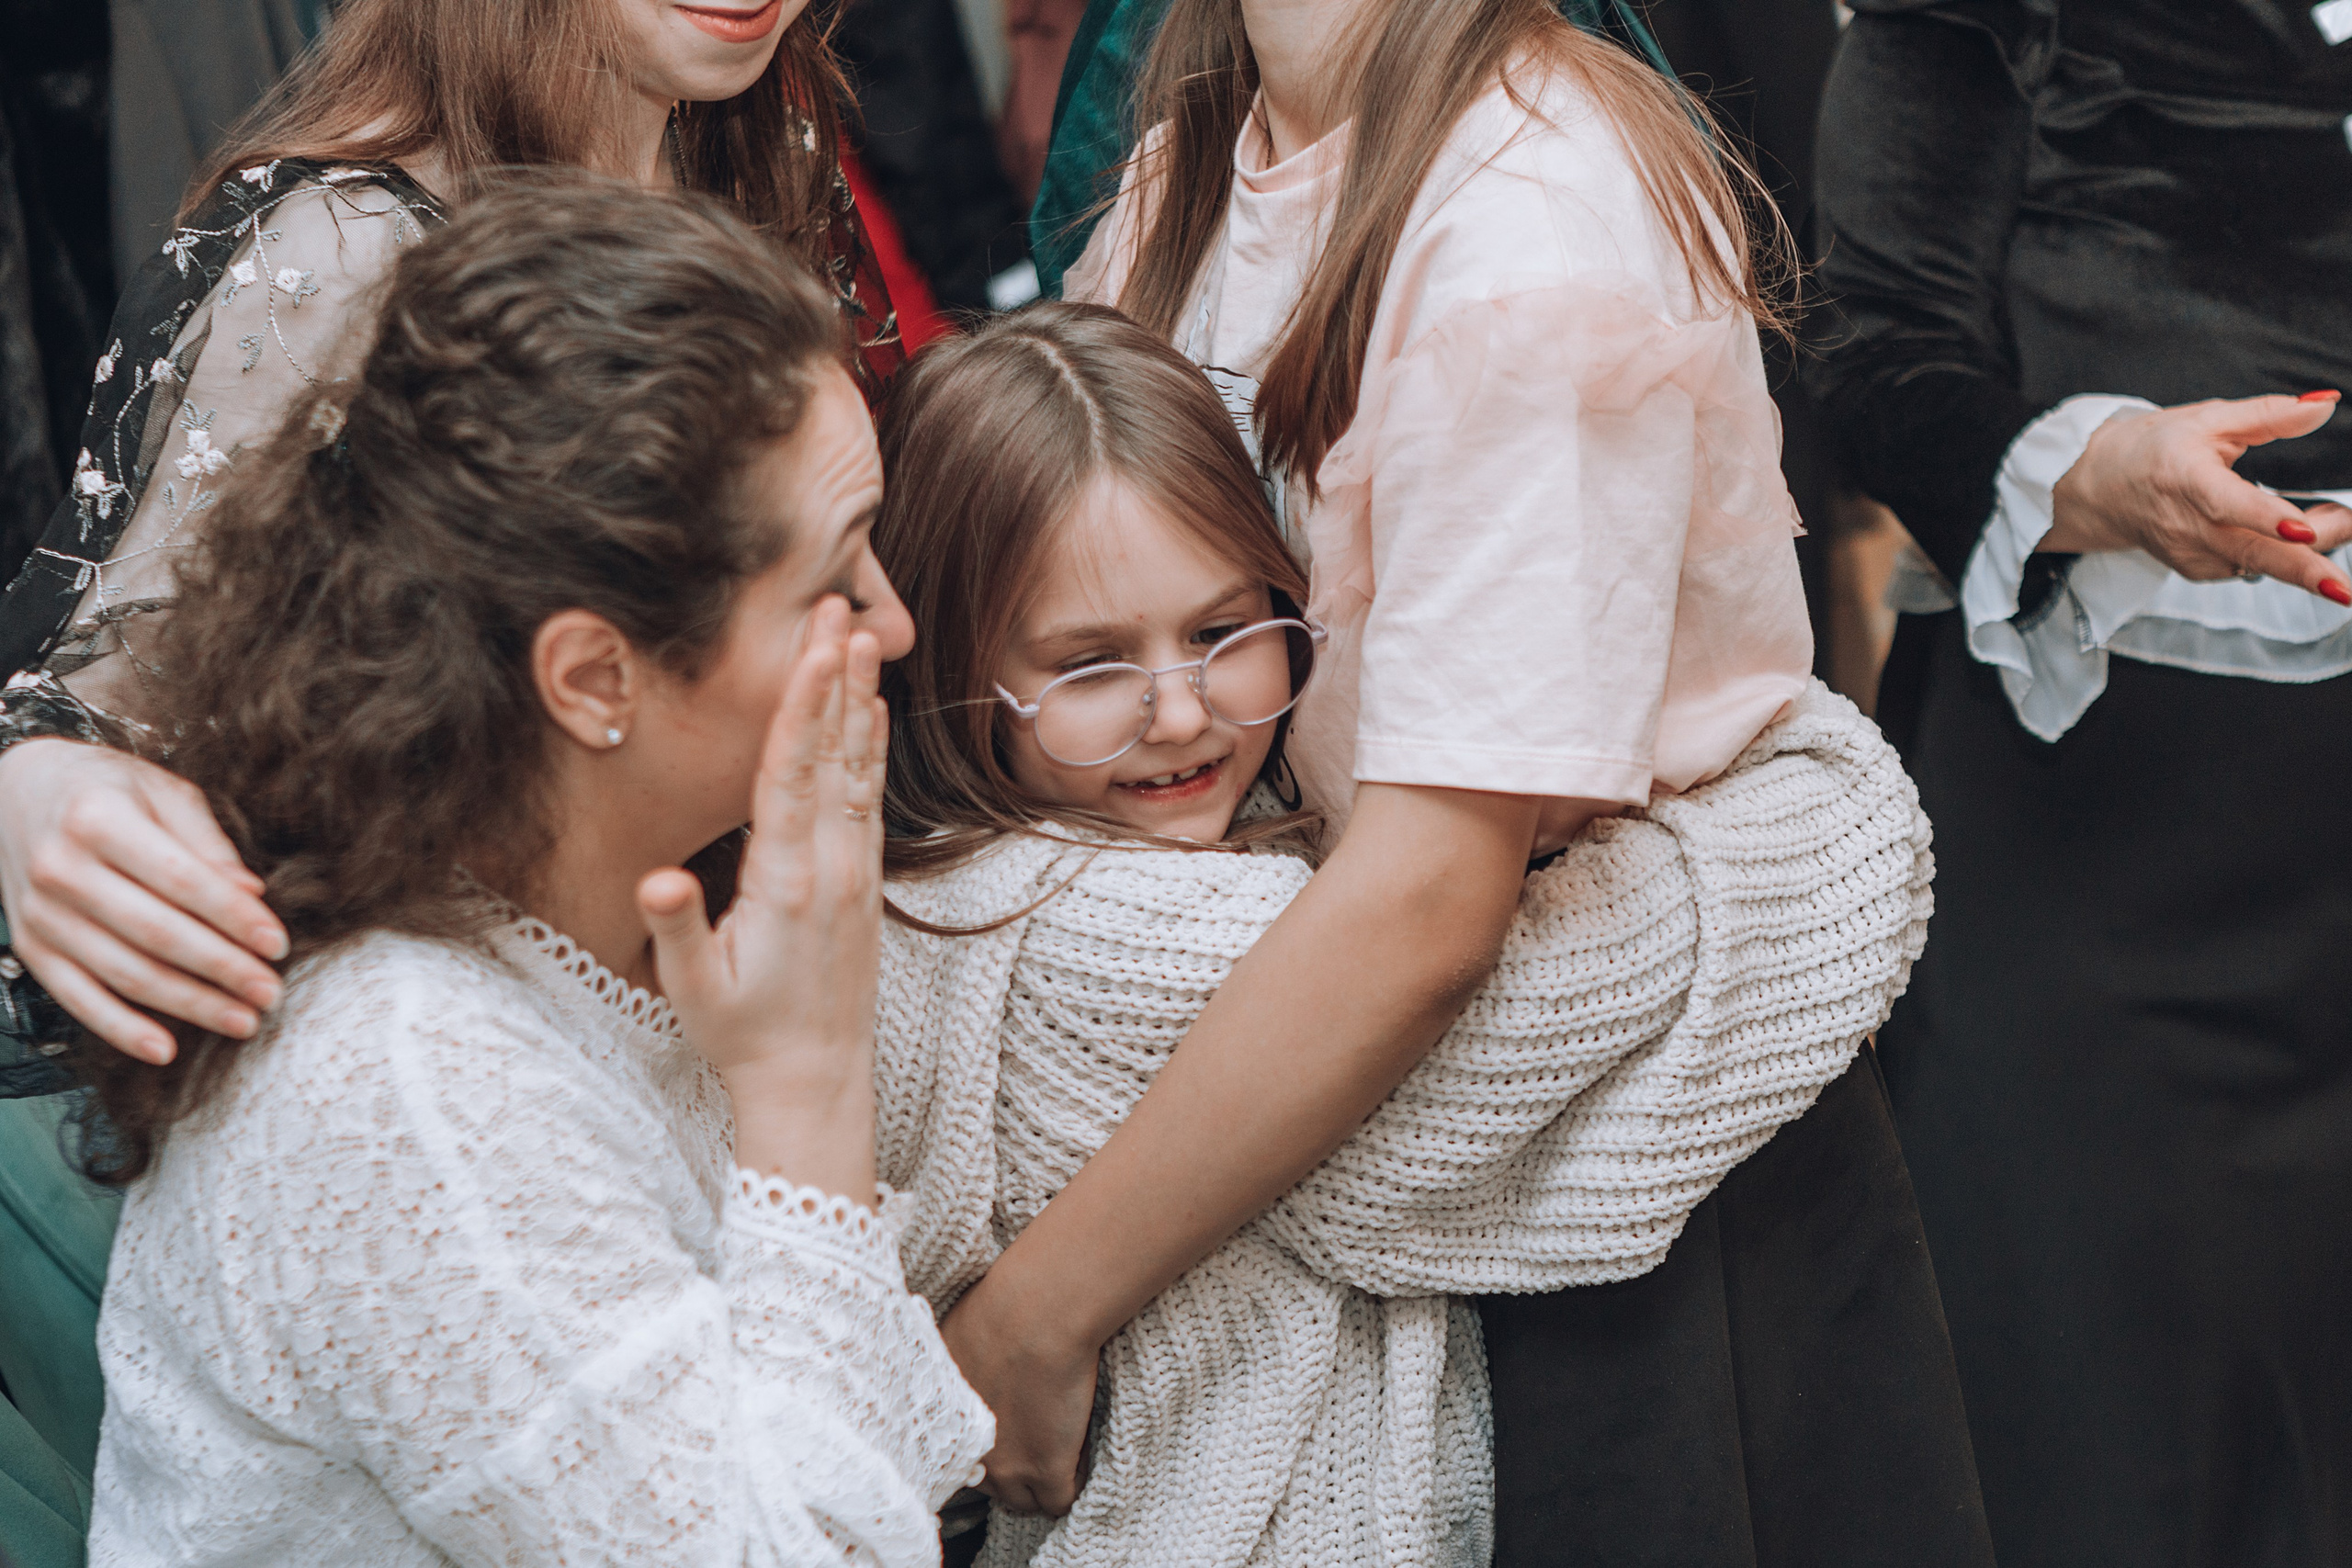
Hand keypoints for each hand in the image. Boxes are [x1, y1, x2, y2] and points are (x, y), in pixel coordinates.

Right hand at [0, 738, 285, 1060]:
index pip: (181, 879)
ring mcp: (39, 913)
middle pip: (156, 933)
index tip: (278, 945)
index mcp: (99, 819)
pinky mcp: (30, 948)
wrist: (16, 791)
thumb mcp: (162, 792)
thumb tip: (254, 893)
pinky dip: (120, 1029)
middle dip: (222, 969)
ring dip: (188, 1005)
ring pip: (124, 972)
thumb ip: (207, 842)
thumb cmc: (107, 788)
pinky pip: (77, 997)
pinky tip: (166, 1050)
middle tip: (271, 993)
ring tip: (242, 1020)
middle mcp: (61, 868)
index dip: (233, 917)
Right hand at [638, 599, 886, 1197]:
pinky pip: (869, 797)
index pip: (792, 774)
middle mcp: (831, 866)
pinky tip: (871, 713)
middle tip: (845, 606)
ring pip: (859, 768)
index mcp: (786, 880)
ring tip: (865, 637)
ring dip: (860, 700)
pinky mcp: (864, 881)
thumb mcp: (694, 986)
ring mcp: (855, 871)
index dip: (803, 705)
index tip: (817, 645)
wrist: (816, 1078)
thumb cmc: (743, 1032)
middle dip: (838, 676)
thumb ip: (677, 927)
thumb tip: (654, 879)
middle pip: (834, 752)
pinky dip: (870, 748)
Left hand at [938, 1269, 1099, 1516]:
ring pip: (1023, 1501)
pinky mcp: (1047, 1470)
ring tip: (1059, 1453)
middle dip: (1010, 1469)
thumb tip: (956, 1375)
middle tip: (1032, 1444)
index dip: (985, 1452)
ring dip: (1039, 1484)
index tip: (1002, 1440)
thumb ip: (949, 1375)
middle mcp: (968, 1454)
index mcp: (943, 1425)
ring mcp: (1007, 1467)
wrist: (1037, 1312)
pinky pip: (1060, 1502)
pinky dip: (1071, 1484)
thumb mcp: (951, 1343)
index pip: (958, 1465)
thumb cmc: (997, 1309)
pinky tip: (1078, 1459)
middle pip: (990, 1486)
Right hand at [2045, 393, 2351, 599]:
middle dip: (2306, 570)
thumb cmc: (2153, 449)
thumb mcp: (2209, 419)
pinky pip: (2252, 568)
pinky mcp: (2199, 571)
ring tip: (2343, 520)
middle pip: (2252, 553)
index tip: (2301, 530)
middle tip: (2346, 585)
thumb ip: (2271, 413)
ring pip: (2261, 565)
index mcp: (2183, 477)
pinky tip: (2300, 533)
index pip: (2226, 503)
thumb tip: (2325, 406)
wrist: (2101, 490)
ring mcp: (2191, 553)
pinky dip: (2285, 554)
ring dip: (2311, 554)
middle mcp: (2185, 524)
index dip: (2265, 518)